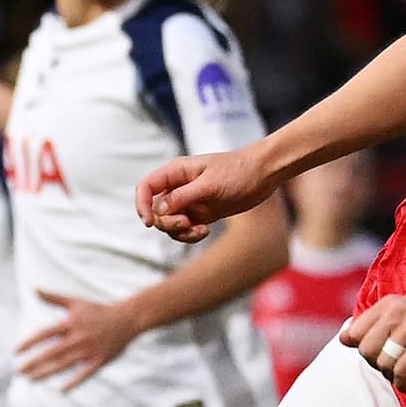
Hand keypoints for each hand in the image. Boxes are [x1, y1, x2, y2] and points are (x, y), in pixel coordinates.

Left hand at [18, 294, 143, 387]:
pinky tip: (61, 391)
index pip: (45, 334)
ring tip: (31, 380)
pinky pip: (85, 374)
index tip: (16, 351)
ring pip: (64, 365)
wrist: (127, 319)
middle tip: (19, 371)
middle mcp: (78, 338)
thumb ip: (53, 298)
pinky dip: (74, 383)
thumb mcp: (75, 302)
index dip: (29, 343)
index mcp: (71, 323)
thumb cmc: (98, 310)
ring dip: (46, 373)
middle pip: (52, 353)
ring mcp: (89, 350)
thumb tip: (33, 288)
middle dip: (34, 363)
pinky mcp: (100, 360)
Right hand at [141, 145, 274, 241]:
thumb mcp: (209, 184)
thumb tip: (158, 210)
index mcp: (176, 172)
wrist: (264, 174)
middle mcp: (178, 187)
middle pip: (155, 210)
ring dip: (179, 232)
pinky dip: (190, 235)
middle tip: (186, 223)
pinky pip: (185, 229)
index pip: (146, 188)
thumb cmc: (238, 171)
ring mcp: (189, 201)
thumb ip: (182, 197)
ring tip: (199, 230)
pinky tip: (205, 231)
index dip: (142, 205)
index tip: (150, 222)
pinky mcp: (200, 214)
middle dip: (167, 222)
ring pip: (169, 223)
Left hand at [340, 291, 405, 387]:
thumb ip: (377, 326)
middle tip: (393, 370)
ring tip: (403, 378)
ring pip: (382, 362)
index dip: (361, 351)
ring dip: (391, 376)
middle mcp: (397, 310)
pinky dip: (403, 383)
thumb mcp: (405, 317)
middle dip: (376, 366)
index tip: (378, 357)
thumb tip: (343, 339)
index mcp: (388, 304)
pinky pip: (401, 370)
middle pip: (365, 350)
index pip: (353, 332)